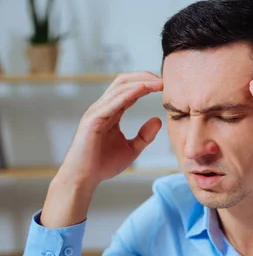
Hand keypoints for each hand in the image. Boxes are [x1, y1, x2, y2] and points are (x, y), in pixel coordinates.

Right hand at [58, 72, 162, 188]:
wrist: (84, 178)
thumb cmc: (103, 164)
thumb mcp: (132, 149)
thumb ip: (145, 135)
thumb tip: (158, 120)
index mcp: (112, 112)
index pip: (130, 90)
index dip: (147, 84)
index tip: (166, 85)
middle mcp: (103, 108)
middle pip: (124, 82)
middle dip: (145, 77)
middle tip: (164, 80)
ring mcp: (97, 112)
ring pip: (119, 88)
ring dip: (140, 82)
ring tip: (159, 82)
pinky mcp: (93, 119)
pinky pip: (112, 102)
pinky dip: (128, 93)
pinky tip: (142, 89)